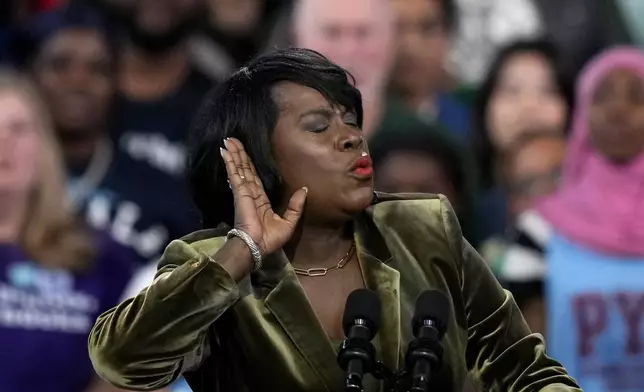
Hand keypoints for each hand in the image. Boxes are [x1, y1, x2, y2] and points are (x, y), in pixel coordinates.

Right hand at [220, 138, 306, 254]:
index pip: (254, 177)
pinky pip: (235, 174)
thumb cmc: (271, 239)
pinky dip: (230, 162)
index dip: (248, 165)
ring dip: (234, 154)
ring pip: (239, 168)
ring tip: (227, 140)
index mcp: (261, 200)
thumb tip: (304, 189)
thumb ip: (296, 206)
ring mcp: (244, 192)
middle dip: (239, 154)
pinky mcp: (240, 192)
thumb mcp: (290, 222)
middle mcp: (251, 193)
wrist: (258, 247)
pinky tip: (224, 151)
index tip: (242, 153)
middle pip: (245, 169)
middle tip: (232, 140)